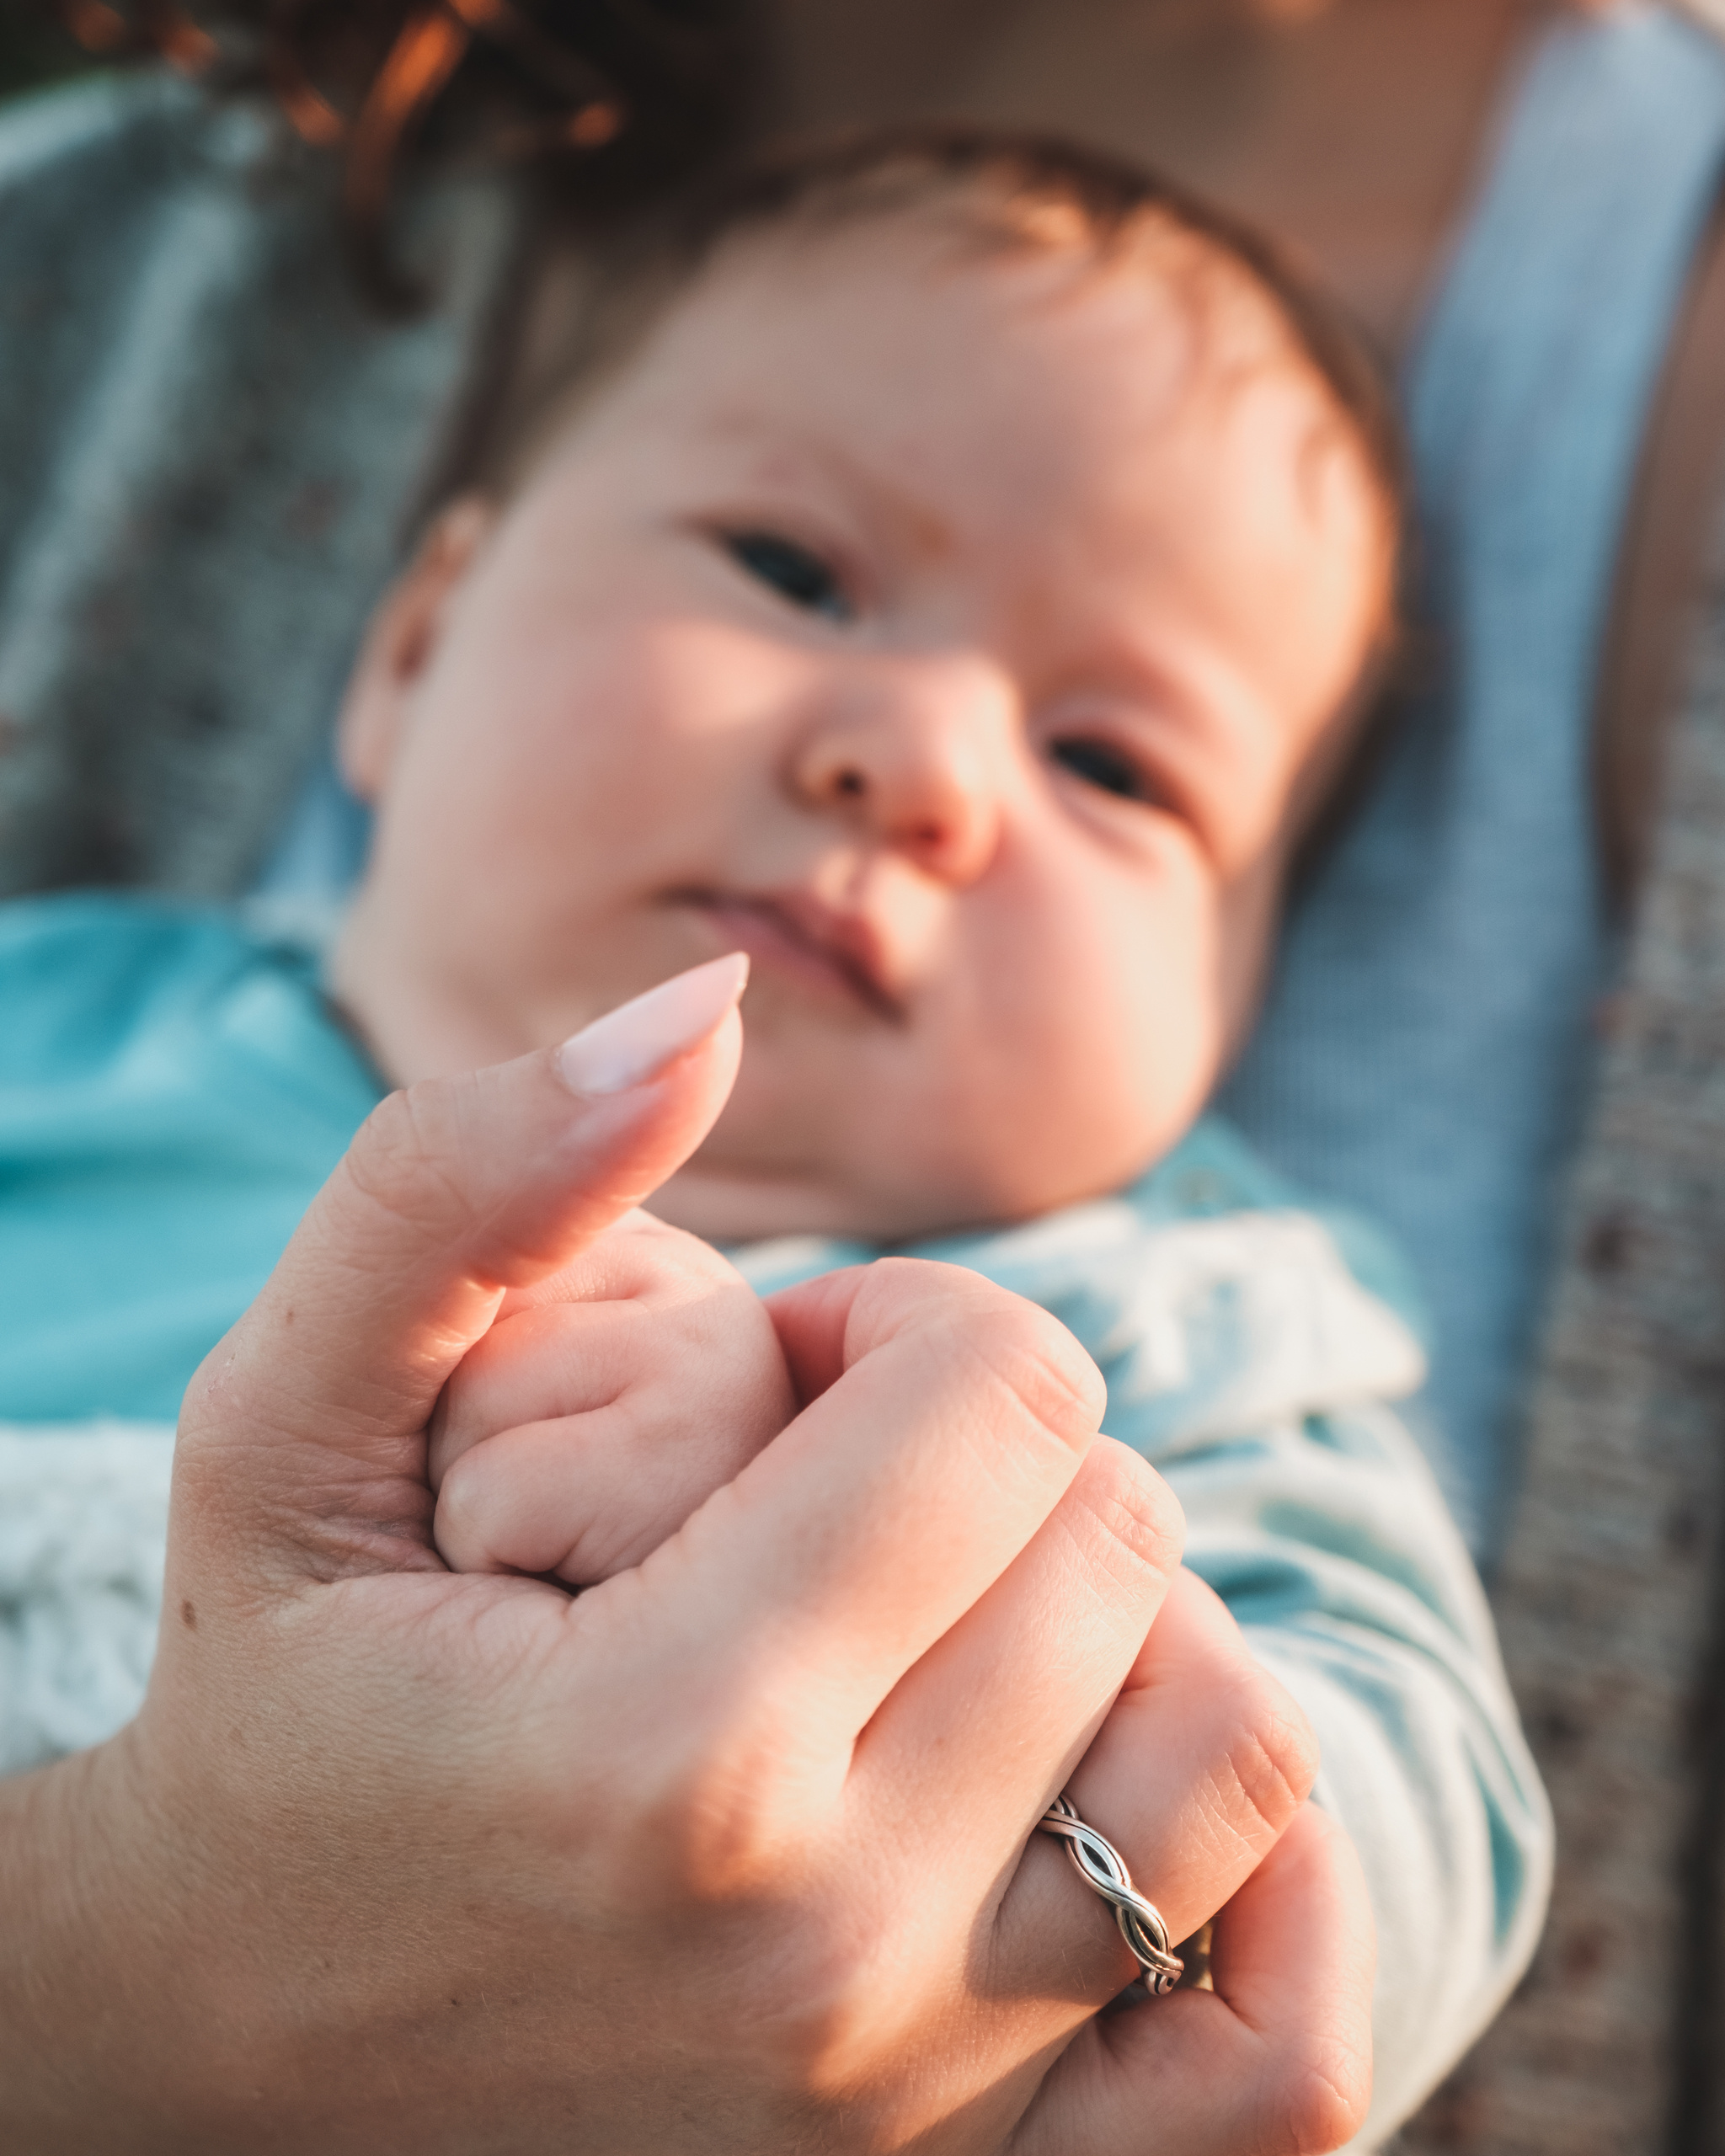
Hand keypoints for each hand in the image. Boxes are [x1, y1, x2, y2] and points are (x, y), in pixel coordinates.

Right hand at [0, 957, 1369, 2151]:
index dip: (898, 1322)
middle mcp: (830, 1948)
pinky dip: (1248, 1861)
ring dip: (1116, 1608)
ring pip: (1225, 1736)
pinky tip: (1098, 1764)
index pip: (993, 1394)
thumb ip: (465, 1186)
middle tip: (839, 1485)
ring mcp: (919, 2094)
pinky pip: (1266, 2037)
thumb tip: (708, 1007)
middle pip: (1114, 1537)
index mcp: (666, 1745)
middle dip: (991, 1445)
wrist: (234, 2050)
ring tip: (952, 1604)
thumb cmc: (278, 1699)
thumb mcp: (286, 1423)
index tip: (786, 1376)